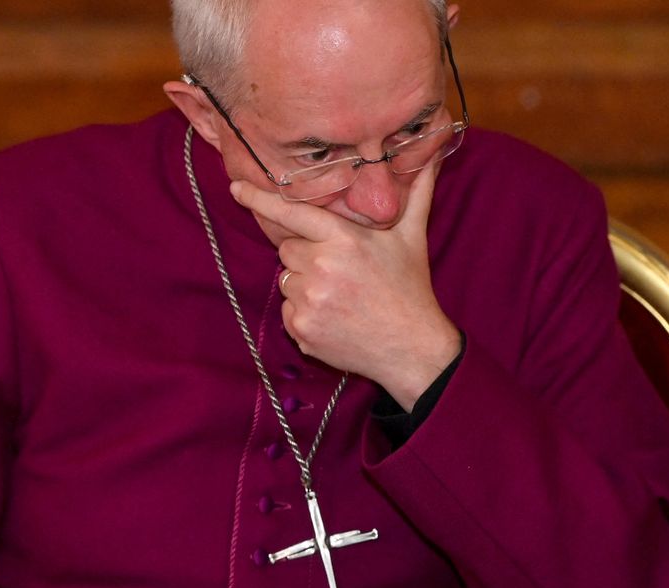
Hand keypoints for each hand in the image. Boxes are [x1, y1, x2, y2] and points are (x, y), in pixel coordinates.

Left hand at [230, 167, 460, 410]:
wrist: (412, 348)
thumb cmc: (410, 288)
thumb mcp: (412, 237)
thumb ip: (417, 194)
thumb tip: (432, 159)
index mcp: (343, 239)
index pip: (292, 213)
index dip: (261, 199)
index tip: (236, 188)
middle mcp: (322, 267)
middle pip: (288, 249)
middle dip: (307, 255)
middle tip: (340, 270)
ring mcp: (309, 301)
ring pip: (287, 279)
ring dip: (305, 284)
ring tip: (340, 295)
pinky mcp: (302, 329)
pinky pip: (288, 310)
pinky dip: (304, 312)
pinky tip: (334, 317)